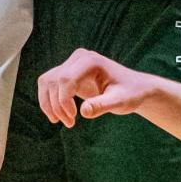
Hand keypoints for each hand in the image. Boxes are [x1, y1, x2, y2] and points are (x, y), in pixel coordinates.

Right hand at [38, 48, 154, 127]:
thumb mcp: (120, 101)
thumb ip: (102, 105)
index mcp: (91, 61)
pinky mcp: (68, 72)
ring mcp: (72, 63)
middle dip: (57, 105)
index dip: (63, 100)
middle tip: (70, 123)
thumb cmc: (129, 93)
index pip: (65, 78)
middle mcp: (78, 58)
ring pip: (47, 81)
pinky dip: (48, 101)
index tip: (73, 117)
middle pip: (54, 80)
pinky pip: (49, 84)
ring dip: (49, 103)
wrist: (133, 88)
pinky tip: (57, 116)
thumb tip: (83, 112)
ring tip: (62, 121)